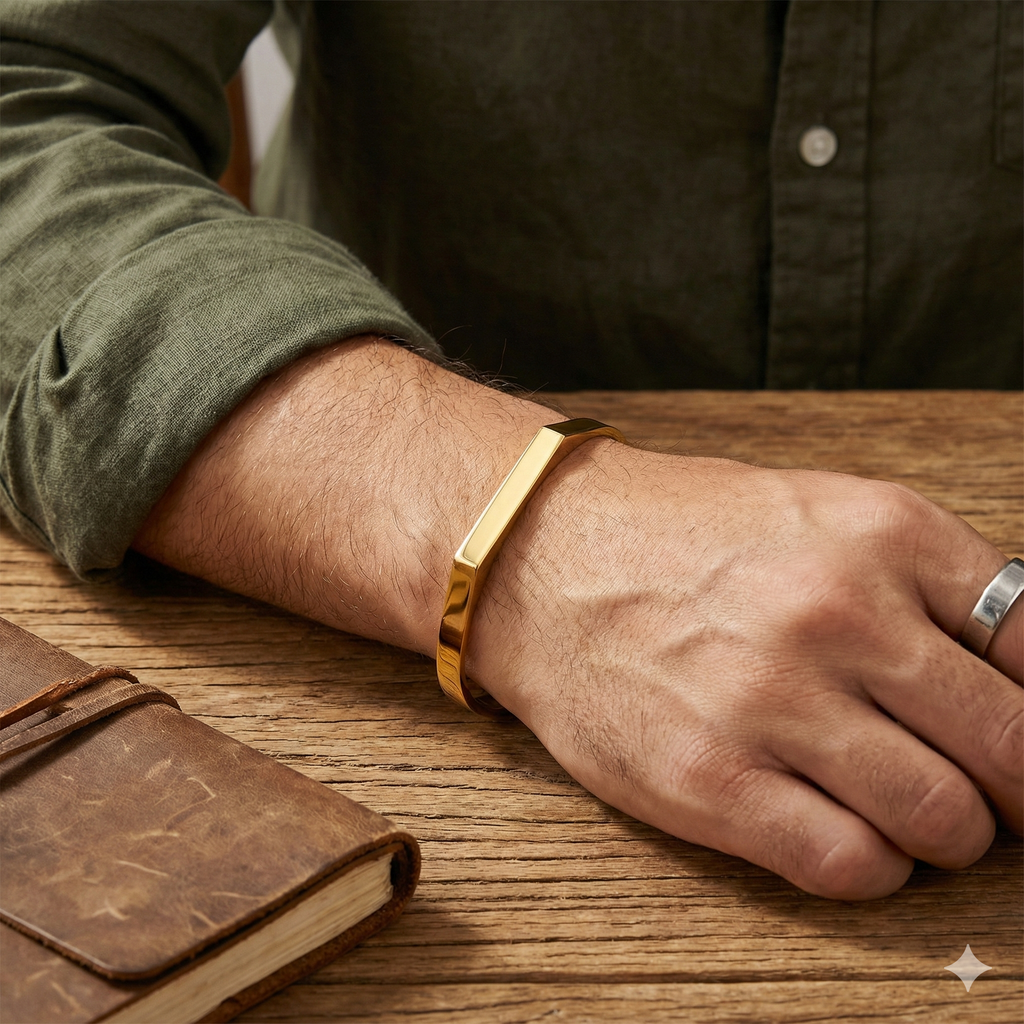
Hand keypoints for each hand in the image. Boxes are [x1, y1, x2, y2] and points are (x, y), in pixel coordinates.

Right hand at [135, 338, 1020, 899]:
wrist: (544, 560)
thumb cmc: (683, 539)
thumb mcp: (819, 512)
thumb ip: (929, 579)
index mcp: (879, 534)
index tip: (1012, 733)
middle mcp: (835, 613)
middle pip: (1011, 749)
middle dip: (1008, 784)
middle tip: (977, 784)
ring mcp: (771, 701)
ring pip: (946, 822)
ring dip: (943, 830)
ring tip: (904, 807)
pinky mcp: (711, 782)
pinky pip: (854, 865)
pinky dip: (872, 864)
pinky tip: (841, 828)